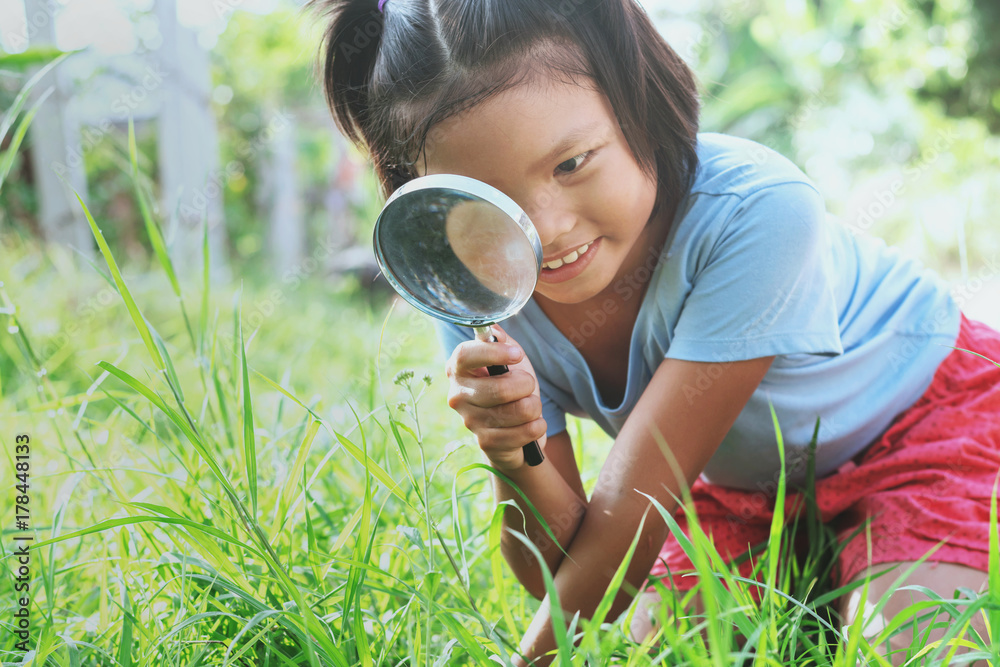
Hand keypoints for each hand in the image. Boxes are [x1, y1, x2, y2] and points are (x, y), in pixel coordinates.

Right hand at [445, 324, 546, 471]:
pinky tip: (533, 424)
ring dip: (534, 406)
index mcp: (458, 369)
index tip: (517, 354)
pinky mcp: (486, 443)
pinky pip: (524, 432)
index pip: (465, 356)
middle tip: (528, 384)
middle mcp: (458, 395)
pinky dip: (537, 426)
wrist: (514, 429)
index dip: (493, 353)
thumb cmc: (511, 387)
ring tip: (530, 405)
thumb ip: (501, 341)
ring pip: (517, 411)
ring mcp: (470, 421)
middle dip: (526, 385)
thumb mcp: (509, 359)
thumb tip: (492, 330)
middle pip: (498, 389)